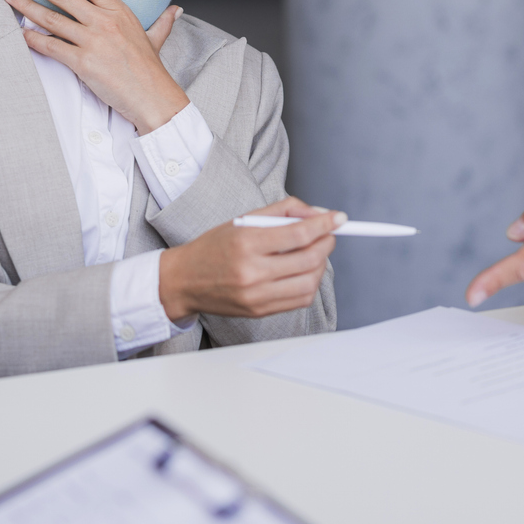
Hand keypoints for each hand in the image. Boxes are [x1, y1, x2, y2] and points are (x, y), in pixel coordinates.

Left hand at [2, 0, 190, 132]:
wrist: (154, 98)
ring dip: (25, 4)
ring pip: (51, 18)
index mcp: (119, 10)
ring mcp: (93, 41)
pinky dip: (32, 39)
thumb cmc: (151, 70)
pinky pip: (50, 47)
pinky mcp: (83, 63)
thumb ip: (162, 21)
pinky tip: (18, 32)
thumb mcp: (157, 38)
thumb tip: (176, 10)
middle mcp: (104, 21)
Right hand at [158, 196, 340, 322]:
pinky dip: (309, 283)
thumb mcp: (244, 220)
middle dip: (326, 243)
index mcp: (246, 243)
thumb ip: (282, 212)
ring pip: (309, 282)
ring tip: (314, 252)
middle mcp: (252, 272)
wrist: (184, 281)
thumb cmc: (213, 247)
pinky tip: (303, 271)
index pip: (298, 234)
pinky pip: (299, 299)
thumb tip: (318, 214)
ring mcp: (256, 295)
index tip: (339, 218)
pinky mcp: (260, 311)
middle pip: (309, 258)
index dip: (325, 225)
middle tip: (329, 234)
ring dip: (321, 264)